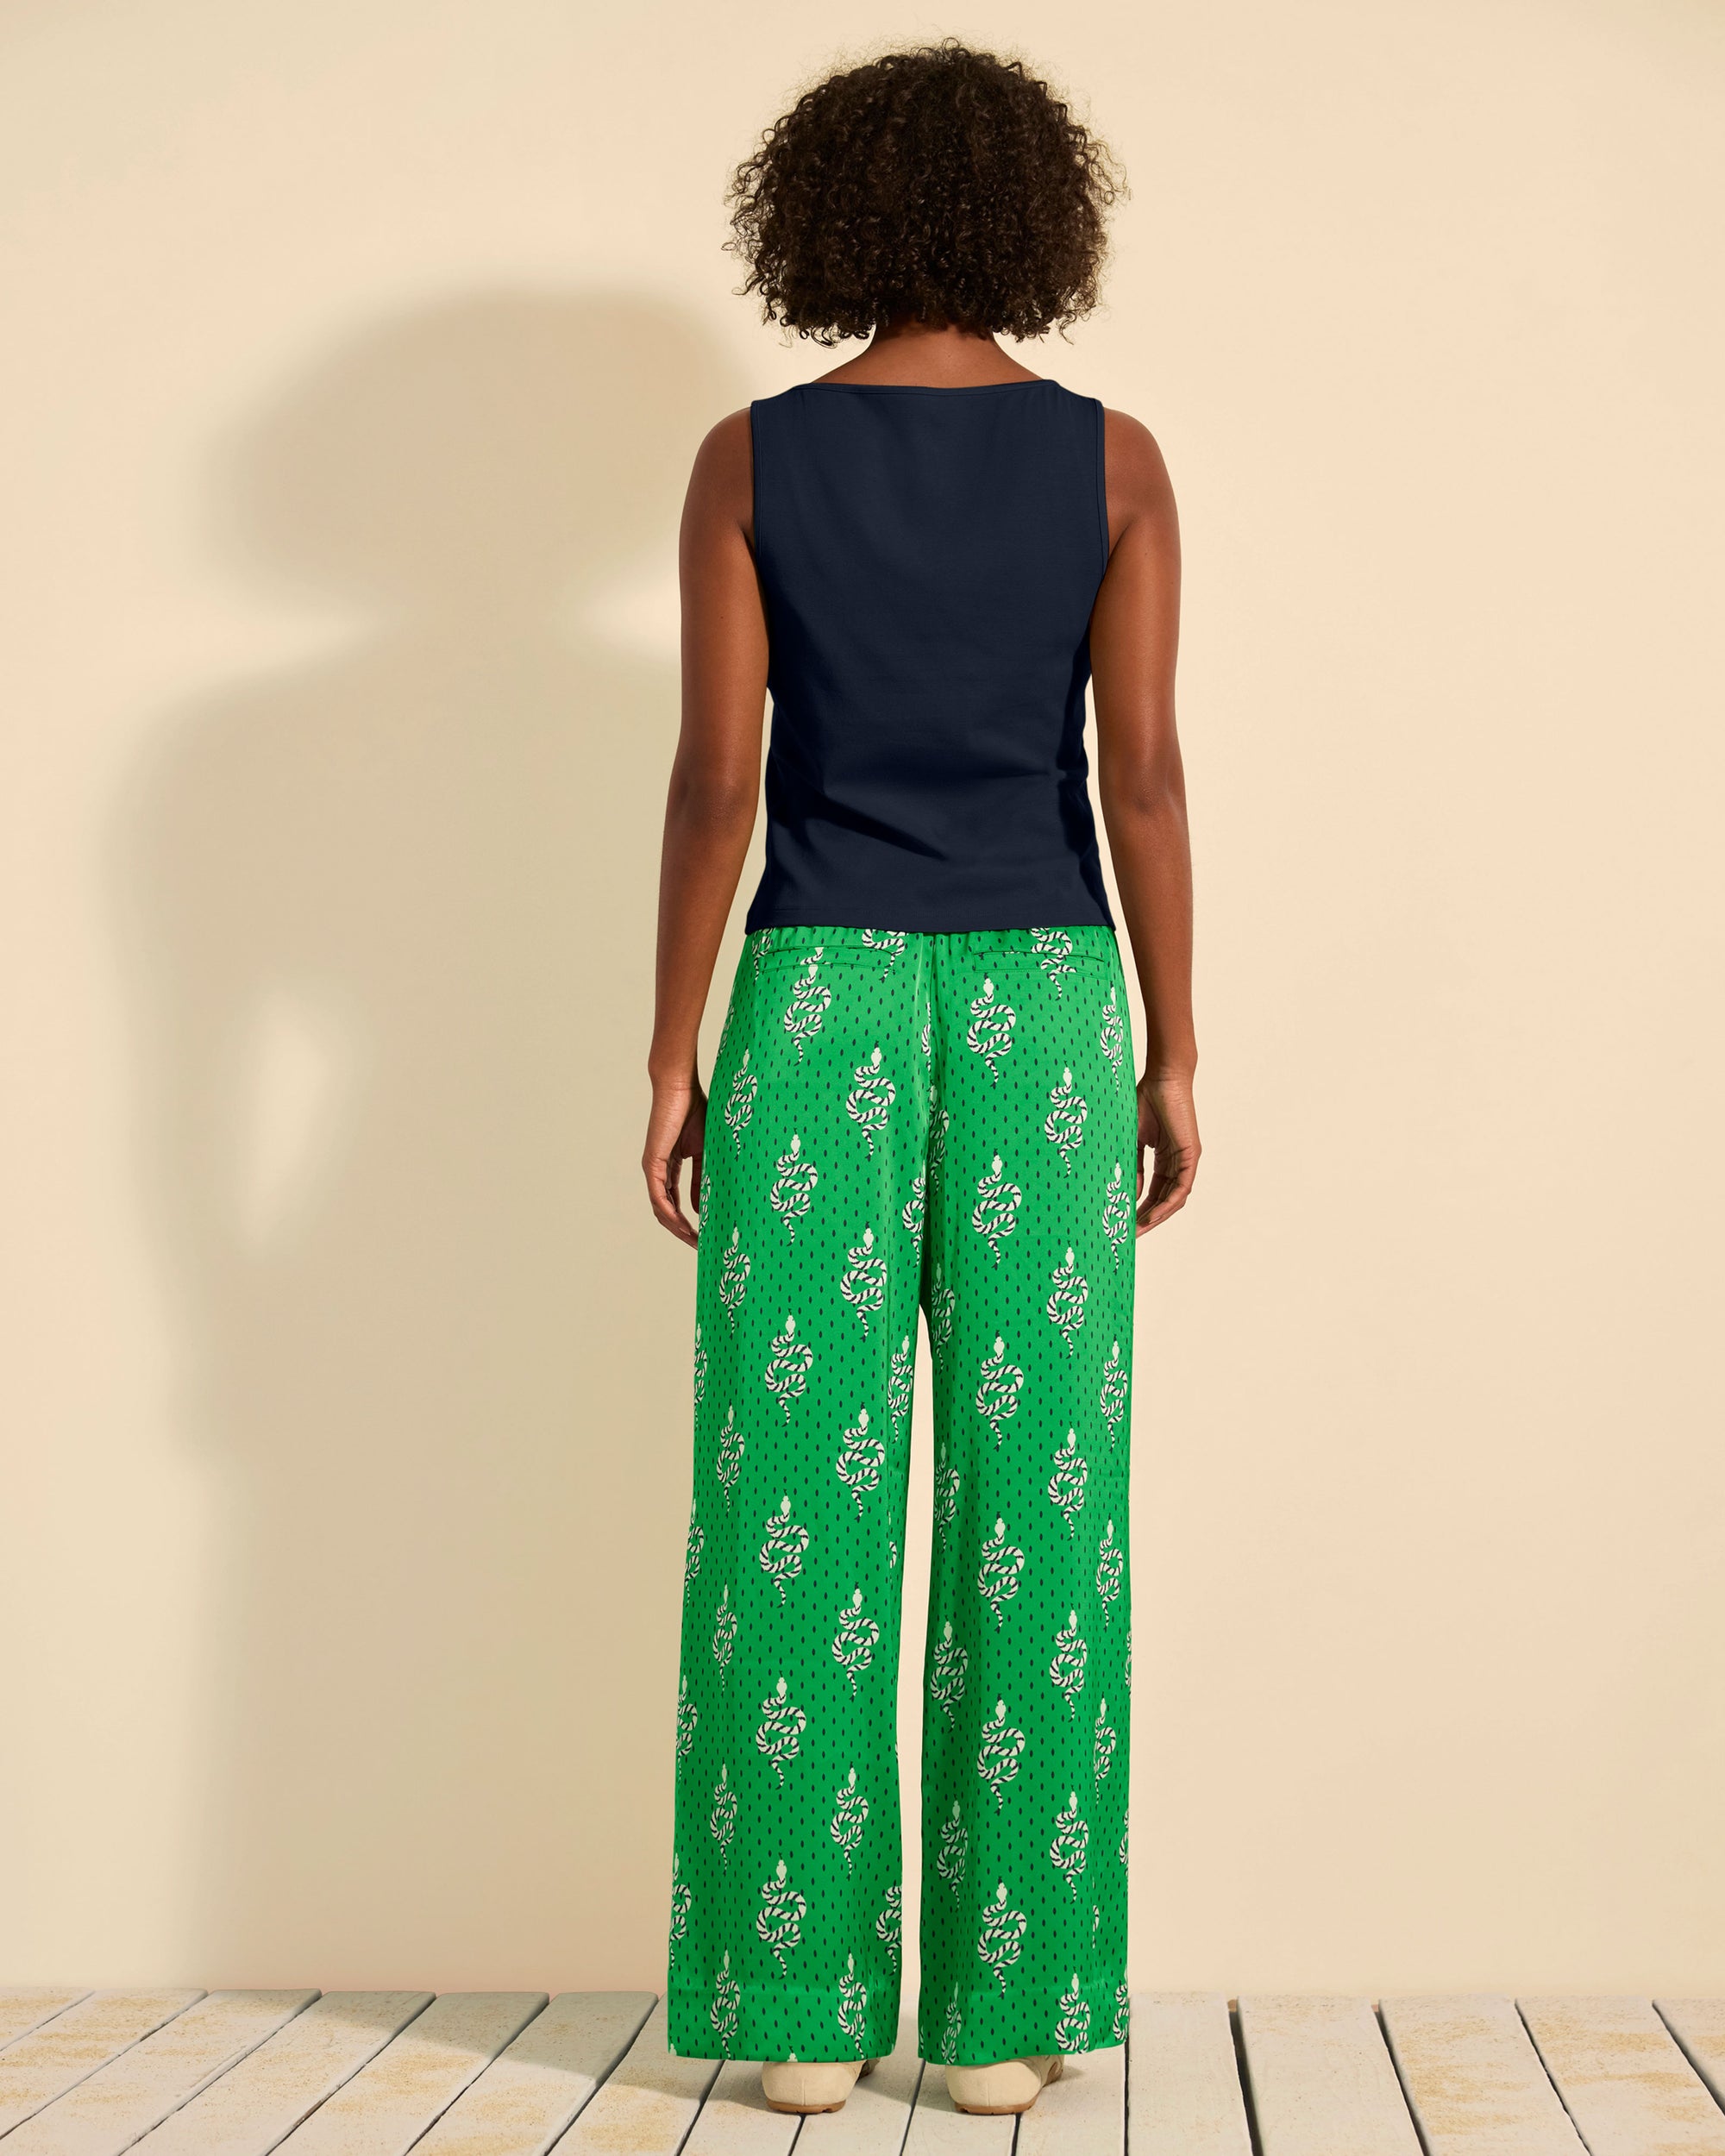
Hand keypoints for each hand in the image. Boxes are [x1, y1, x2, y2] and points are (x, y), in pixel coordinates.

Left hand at [643, 1076, 707, 1248]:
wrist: (680, 1088)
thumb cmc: (694, 1112)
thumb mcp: (704, 1152)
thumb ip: (701, 1179)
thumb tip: (702, 1208)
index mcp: (669, 1168)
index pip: (675, 1203)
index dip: (687, 1222)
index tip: (704, 1236)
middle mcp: (657, 1172)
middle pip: (666, 1212)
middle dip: (682, 1231)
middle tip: (700, 1246)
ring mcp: (653, 1169)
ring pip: (661, 1209)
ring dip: (676, 1228)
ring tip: (694, 1241)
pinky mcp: (652, 1163)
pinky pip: (659, 1197)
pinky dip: (670, 1213)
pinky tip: (682, 1225)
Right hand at [1136, 1070, 1198, 1231]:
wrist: (1162, 1079)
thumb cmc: (1144, 1101)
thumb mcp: (1132, 1141)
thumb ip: (1133, 1168)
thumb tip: (1129, 1195)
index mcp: (1164, 1158)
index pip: (1154, 1191)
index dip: (1140, 1208)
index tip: (1124, 1223)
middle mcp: (1177, 1162)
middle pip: (1165, 1199)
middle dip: (1148, 1218)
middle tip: (1130, 1235)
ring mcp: (1186, 1160)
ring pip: (1174, 1198)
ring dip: (1158, 1216)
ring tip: (1139, 1231)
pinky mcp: (1191, 1156)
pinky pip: (1181, 1188)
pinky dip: (1168, 1204)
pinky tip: (1153, 1216)